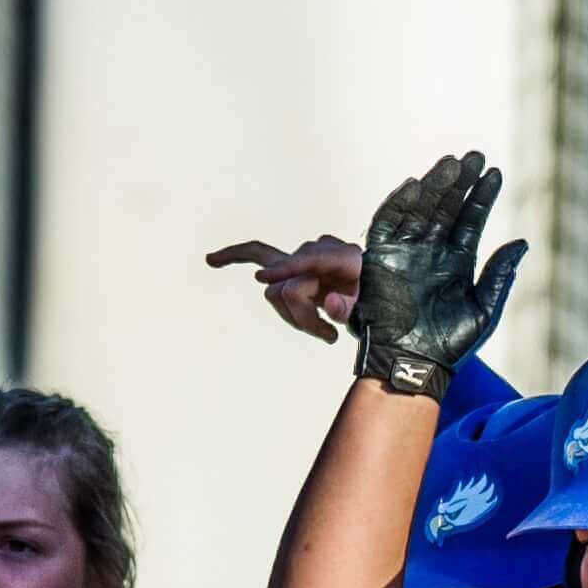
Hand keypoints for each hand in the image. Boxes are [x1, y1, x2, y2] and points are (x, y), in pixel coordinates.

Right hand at [206, 232, 364, 341]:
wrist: (375, 287)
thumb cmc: (376, 296)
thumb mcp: (372, 305)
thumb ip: (352, 306)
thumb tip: (330, 304)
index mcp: (340, 255)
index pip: (306, 261)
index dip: (286, 270)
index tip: (262, 278)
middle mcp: (315, 251)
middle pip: (287, 288)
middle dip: (303, 318)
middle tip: (329, 337)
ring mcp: (300, 257)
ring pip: (277, 293)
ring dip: (297, 318)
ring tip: (326, 332)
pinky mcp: (289, 267)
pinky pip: (256, 254)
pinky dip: (233, 256)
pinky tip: (211, 260)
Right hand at [352, 151, 527, 399]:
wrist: (412, 365)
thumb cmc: (450, 346)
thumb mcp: (484, 309)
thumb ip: (500, 275)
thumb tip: (523, 243)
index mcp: (456, 262)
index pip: (470, 220)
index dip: (481, 197)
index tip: (495, 173)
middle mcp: (430, 251)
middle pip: (446, 207)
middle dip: (460, 182)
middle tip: (476, 156)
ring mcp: (405, 252)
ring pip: (420, 209)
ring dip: (435, 185)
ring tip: (454, 163)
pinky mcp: (379, 258)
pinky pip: (387, 224)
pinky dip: (399, 204)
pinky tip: (416, 185)